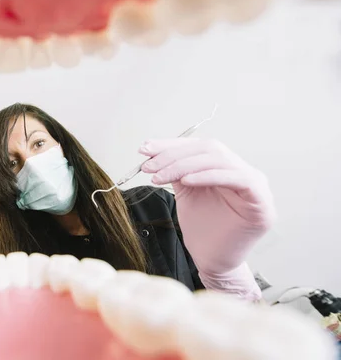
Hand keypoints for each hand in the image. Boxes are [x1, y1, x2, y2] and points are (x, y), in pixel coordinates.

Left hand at [139, 138, 275, 274]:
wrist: (213, 261)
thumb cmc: (202, 230)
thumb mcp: (185, 192)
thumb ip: (176, 170)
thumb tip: (152, 149)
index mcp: (228, 168)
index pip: (200, 146)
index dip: (172, 145)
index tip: (145, 149)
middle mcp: (245, 172)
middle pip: (209, 149)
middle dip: (174, 155)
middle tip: (148, 166)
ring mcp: (257, 185)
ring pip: (219, 160)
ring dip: (184, 165)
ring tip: (159, 176)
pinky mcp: (261, 201)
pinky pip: (236, 178)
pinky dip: (208, 176)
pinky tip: (186, 181)